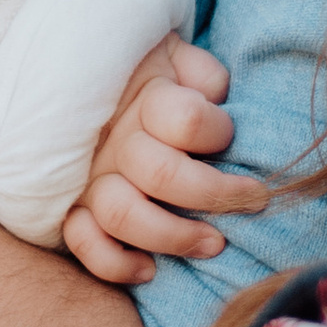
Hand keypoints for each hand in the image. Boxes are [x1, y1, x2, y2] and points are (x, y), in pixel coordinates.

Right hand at [62, 37, 271, 288]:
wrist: (90, 75)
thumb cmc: (151, 73)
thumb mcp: (177, 57)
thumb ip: (201, 73)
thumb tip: (213, 97)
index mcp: (144, 97)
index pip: (185, 120)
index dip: (218, 131)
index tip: (230, 136)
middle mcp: (115, 141)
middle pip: (161, 174)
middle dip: (215, 194)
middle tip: (252, 201)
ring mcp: (90, 176)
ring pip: (122, 214)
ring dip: (173, 236)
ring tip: (214, 243)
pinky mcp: (74, 205)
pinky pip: (82, 241)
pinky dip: (112, 263)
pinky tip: (148, 270)